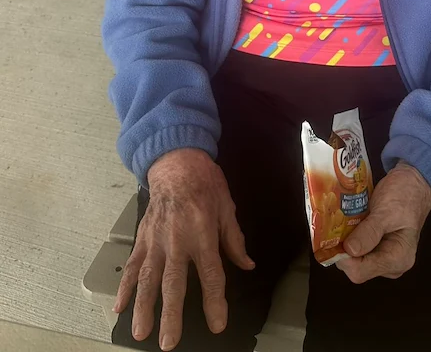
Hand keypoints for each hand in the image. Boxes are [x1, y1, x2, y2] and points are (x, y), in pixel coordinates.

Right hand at [113, 148, 253, 350]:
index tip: (217, 324)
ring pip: (147, 279)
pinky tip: (120, 306)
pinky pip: (132, 265)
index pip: (211, 275)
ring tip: (140, 332)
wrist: (176, 161)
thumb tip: (246, 264)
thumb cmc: (205, 182)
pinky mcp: (142, 237)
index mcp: (202, 234)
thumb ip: (234, 240)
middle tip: (168, 342)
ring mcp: (156, 240)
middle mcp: (177, 241)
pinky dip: (124, 286)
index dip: (214, 301)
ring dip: (143, 307)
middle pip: (173, 284)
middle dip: (171, 314)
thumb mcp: (227, 207)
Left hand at [337, 161, 430, 283]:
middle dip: (343, 249)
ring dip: (344, 241)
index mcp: (398, 259)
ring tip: (339, 222)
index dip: (344, 257)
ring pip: (354, 258)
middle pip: (356, 267)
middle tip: (333, 226)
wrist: (413, 183)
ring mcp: (383, 256)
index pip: (361, 271)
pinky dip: (349, 236)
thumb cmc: (405, 195)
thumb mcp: (387, 211)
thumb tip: (349, 251)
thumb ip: (370, 232)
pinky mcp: (376, 247)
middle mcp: (391, 264)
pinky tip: (344, 223)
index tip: (332, 237)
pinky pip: (357, 248)